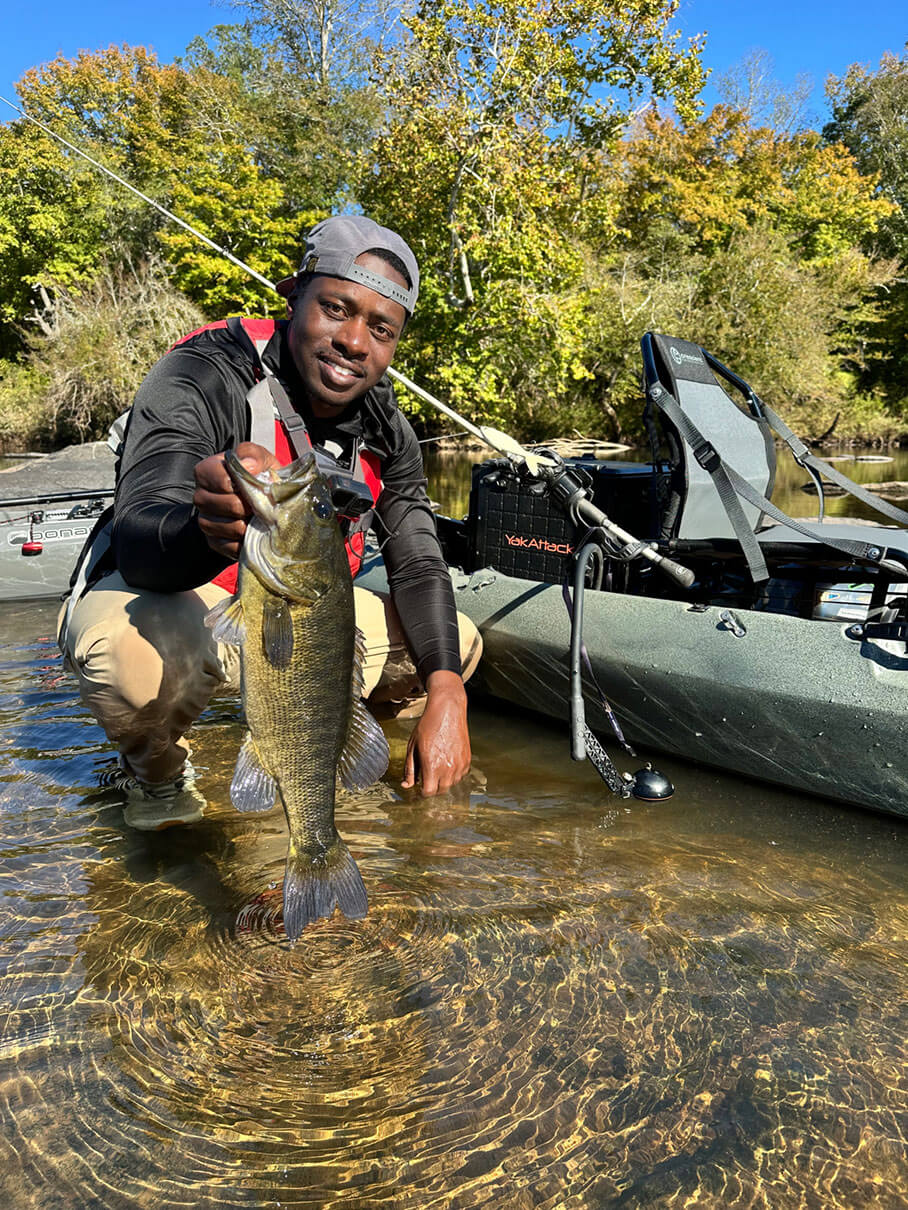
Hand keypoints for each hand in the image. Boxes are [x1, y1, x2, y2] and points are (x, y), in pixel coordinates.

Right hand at [193, 442, 279, 559]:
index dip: (232, 482)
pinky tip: (251, 534)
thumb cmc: (262, 478)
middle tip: (256, 505)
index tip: (247, 485)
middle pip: (211, 503)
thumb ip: (253, 455)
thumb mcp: (262, 460)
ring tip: (255, 519)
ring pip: (215, 525)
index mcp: (208, 471)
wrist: (271, 503)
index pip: (210, 475)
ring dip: (241, 525)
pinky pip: (222, 545)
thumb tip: (247, 465)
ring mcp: (206, 518)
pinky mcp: (214, 540)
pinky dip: (240, 542)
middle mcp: (201, 495)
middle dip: (240, 506)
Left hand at [402, 670, 470, 794]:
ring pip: (452, 784)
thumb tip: (406, 785)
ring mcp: (459, 764)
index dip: (422, 792)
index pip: (428, 792)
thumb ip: (410, 768)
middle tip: (426, 778)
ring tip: (436, 767)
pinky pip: (460, 775)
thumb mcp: (412, 747)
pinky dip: (454, 774)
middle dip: (432, 787)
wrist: (447, 711)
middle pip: (440, 791)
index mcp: (432, 766)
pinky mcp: (467, 759)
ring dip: (443, 781)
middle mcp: (448, 768)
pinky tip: (446, 763)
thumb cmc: (428, 726)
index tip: (419, 788)